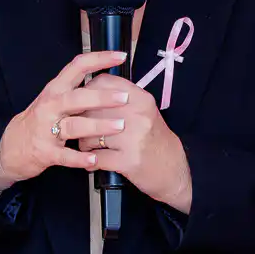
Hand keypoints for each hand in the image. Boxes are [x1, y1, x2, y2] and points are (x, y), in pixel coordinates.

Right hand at [0, 52, 130, 189]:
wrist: (11, 147)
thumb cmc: (40, 120)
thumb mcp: (54, 99)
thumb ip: (77, 90)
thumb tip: (110, 81)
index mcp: (56, 89)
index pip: (78, 67)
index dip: (100, 59)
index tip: (120, 56)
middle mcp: (50, 105)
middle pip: (78, 97)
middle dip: (103, 97)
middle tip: (125, 97)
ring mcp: (46, 129)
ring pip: (75, 125)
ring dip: (98, 125)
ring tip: (119, 126)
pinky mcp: (45, 152)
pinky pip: (65, 155)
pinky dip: (80, 158)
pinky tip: (95, 159)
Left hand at [79, 74, 192, 213]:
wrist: (173, 169)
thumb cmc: (153, 139)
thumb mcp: (144, 111)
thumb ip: (120, 98)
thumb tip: (89, 91)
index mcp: (141, 99)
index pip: (103, 83)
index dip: (87, 92)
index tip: (84, 102)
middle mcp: (138, 115)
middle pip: (92, 109)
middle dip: (81, 121)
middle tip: (81, 129)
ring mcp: (134, 139)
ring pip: (90, 135)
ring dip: (84, 144)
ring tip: (89, 147)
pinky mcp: (129, 161)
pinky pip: (96, 158)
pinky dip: (91, 162)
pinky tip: (93, 162)